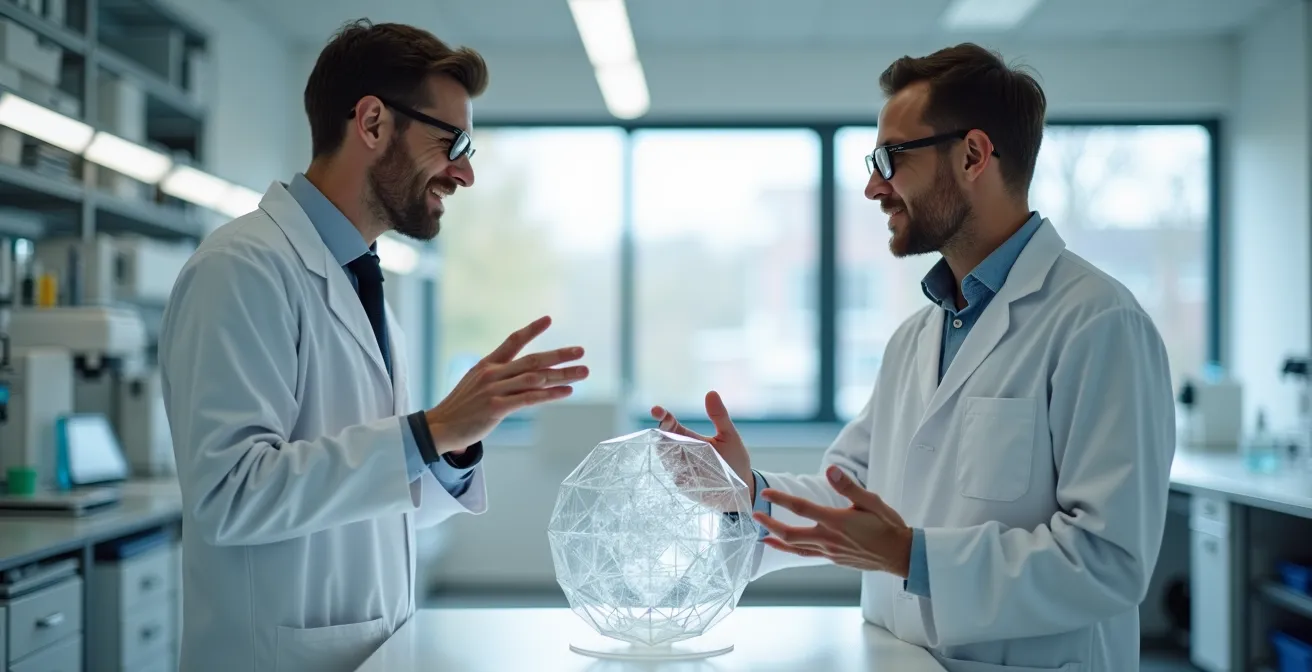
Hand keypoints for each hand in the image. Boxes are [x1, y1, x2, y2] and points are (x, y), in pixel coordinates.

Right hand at [426, 316, 587, 453]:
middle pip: (532, 360)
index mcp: (487, 364)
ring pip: (535, 378)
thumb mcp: (476, 383)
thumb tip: (523, 375)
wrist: (440, 427)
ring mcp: (494, 390)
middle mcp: (492, 373)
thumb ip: (499, 376)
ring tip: (582, 372)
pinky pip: (529, 399)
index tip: (549, 320)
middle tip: (581, 352)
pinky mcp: (496, 408)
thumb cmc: (462, 407)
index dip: (532, 330)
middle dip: (559, 355)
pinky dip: (550, 394)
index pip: (512, 341)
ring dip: (562, 375)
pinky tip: (566, 392)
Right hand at [650, 391, 753, 511]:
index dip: (662, 417)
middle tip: (666, 428)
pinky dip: (678, 471)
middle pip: (662, 442)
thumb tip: (711, 392)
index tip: (656, 410)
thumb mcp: (729, 435)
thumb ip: (720, 416)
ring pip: (666, 459)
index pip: (670, 425)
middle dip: (660, 435)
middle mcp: (680, 452)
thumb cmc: (735, 459)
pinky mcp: (683, 485)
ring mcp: (680, 469)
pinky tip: (685, 469)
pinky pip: (675, 477)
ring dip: (669, 453)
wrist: (742, 488)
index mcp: (688, 437)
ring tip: (681, 449)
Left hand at [753, 465, 912, 577]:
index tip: (766, 492)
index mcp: (837, 521)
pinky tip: (781, 546)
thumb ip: (849, 486)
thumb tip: (831, 469)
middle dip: (770, 524)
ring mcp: (830, 552)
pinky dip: (789, 550)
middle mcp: (830, 539)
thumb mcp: (872, 501)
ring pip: (795, 548)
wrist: (900, 555)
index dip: (781, 499)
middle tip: (755, 514)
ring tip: (760, 532)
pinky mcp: (833, 559)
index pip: (802, 508)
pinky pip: (805, 555)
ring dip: (775, 539)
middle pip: (791, 534)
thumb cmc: (888, 525)